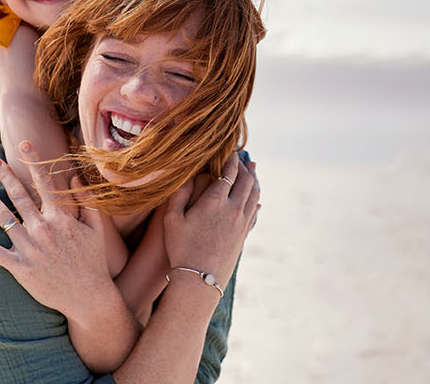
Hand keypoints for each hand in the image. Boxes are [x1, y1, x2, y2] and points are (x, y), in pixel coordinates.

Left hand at [0, 142, 113, 317]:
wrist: (88, 298)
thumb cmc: (93, 263)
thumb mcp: (96, 230)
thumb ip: (86, 202)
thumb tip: (74, 178)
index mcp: (60, 218)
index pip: (44, 183)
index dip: (33, 161)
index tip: (24, 144)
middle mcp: (42, 229)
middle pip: (18, 196)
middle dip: (5, 175)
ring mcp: (28, 248)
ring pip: (2, 217)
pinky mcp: (18, 267)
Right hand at [163, 156, 261, 283]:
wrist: (201, 277)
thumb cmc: (181, 247)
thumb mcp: (171, 219)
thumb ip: (179, 195)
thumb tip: (185, 176)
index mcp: (214, 201)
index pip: (228, 174)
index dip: (230, 161)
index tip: (230, 151)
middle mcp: (233, 209)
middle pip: (245, 182)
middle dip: (244, 168)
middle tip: (242, 158)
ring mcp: (241, 222)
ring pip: (254, 195)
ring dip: (254, 181)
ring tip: (253, 170)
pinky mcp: (244, 234)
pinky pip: (255, 212)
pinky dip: (256, 200)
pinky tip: (257, 199)